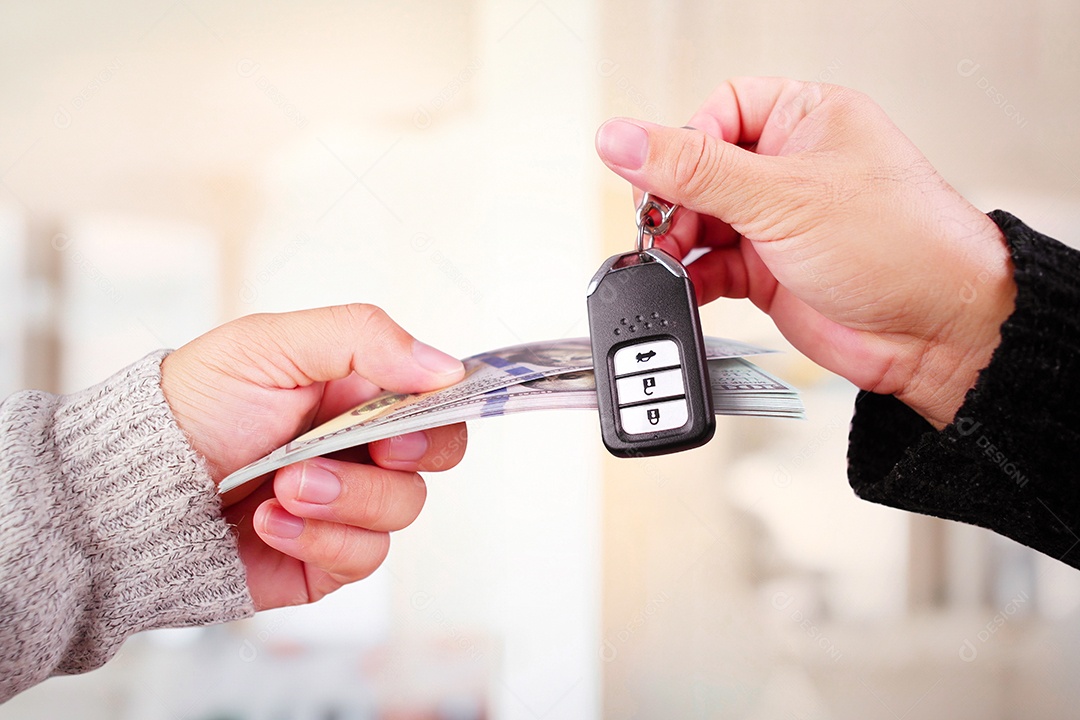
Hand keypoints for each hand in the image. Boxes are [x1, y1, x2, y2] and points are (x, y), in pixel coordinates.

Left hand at [160, 304, 467, 609]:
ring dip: (345, 497)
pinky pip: (364, 557)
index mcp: (358, 390)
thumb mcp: (270, 345)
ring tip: (284, 485)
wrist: (131, 492)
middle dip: (404, 454)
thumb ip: (363, 338)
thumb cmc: (194, 405)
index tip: (412, 417)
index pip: (437, 398)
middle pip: (437, 454)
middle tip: (370, 449)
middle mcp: (362, 446)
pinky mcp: (329, 558)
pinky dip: (318, 540)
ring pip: (403, 509)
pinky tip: (269, 522)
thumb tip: (445, 367)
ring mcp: (349, 504)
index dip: (441, 409)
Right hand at [595, 77, 1016, 428]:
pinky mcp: (769, 272)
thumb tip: (623, 139)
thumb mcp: (782, 195)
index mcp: (807, 119)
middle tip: (660, 224)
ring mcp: (778, 223)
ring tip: (670, 257)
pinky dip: (691, 277)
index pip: (721, 108)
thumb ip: (694, 170)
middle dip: (674, 199)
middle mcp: (791, 167)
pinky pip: (710, 267)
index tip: (661, 173)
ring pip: (700, 221)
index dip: (686, 140)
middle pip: (700, 168)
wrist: (937, 334)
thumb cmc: (901, 246)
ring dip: (677, 242)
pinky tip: (685, 284)